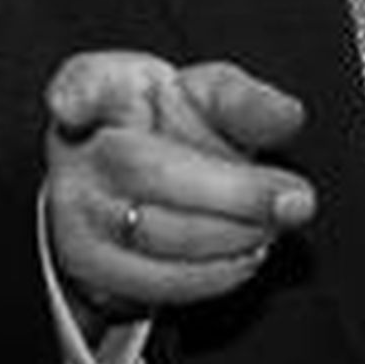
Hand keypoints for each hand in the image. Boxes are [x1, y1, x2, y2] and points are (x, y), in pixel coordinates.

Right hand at [42, 50, 314, 332]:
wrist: (130, 189)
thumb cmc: (172, 128)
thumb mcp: (206, 97)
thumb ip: (244, 101)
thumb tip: (288, 115)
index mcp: (102, 86)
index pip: (82, 82)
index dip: (75, 94)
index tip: (68, 106)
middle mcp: (75, 146)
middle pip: (144, 168)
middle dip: (231, 190)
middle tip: (296, 198)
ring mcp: (74, 208)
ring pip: (154, 232)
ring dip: (231, 234)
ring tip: (274, 224)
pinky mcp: (87, 264)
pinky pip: (154, 280)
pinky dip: (212, 273)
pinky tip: (245, 254)